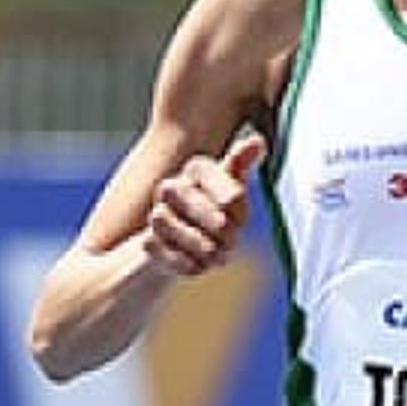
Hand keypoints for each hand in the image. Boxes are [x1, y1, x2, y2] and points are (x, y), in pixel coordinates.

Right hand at [139, 131, 265, 279]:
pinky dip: (187, 263)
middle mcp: (171, 187)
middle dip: (219, 227)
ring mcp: (156, 214)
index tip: (240, 214)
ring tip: (217, 254)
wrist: (182, 249)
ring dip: (203, 246)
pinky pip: (165, 253)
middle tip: (232, 241)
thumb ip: (241, 168)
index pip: (212, 175)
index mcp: (197, 169)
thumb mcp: (233, 194)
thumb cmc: (215, 215)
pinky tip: (198, 264)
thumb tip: (258, 141)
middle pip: (193, 202)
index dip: (230, 198)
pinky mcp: (148, 243)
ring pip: (174, 225)